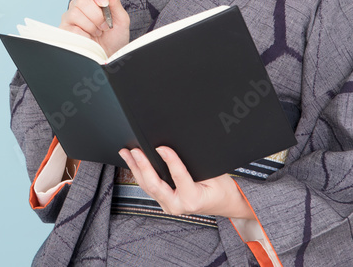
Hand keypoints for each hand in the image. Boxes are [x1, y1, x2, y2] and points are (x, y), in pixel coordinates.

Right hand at [59, 0, 129, 57]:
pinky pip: (73, 28)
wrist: (110, 58)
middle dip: (98, 15)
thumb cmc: (114, 40)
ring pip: (76, 13)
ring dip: (92, 26)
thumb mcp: (121, 20)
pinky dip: (86, 35)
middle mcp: (77, 6)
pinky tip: (89, 39)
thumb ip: (115, 1)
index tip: (105, 2)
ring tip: (97, 33)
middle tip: (104, 25)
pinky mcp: (64, 31)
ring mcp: (69, 18)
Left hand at [117, 146, 254, 219]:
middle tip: (135, 150)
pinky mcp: (165, 202)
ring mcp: (169, 206)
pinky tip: (133, 163)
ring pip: (148, 187)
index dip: (169, 160)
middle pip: (155, 184)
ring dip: (136, 168)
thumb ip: (194, 164)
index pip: (178, 176)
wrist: (226, 204)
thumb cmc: (222, 190)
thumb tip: (175, 149)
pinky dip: (140, 174)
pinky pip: (149, 188)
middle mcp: (178, 205)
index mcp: (192, 199)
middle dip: (143, 166)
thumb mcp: (215, 175)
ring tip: (127, 153)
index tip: (161, 147)